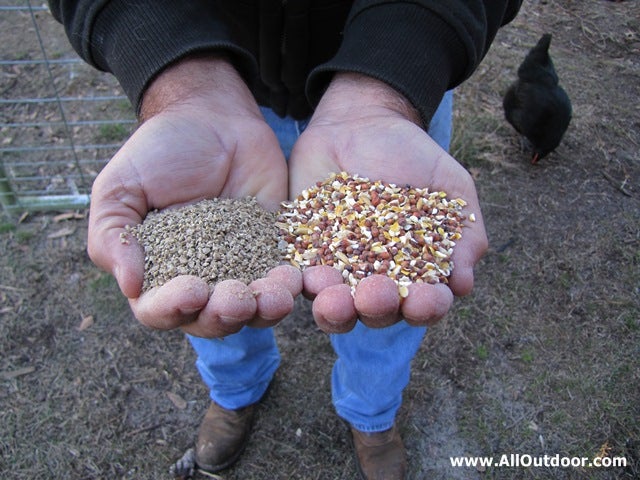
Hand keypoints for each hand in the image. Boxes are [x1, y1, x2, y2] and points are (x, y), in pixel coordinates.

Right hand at [87, 55, 300, 336]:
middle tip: (237, 298)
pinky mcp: (275, 251)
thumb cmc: (159, 153)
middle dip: (224, 315)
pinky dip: (291, 284)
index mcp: (158, 274)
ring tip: (276, 295)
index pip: (160, 310)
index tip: (191, 290)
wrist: (212, 119)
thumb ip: (113, 236)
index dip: (173, 309)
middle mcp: (201, 280)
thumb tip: (130, 285)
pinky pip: (286, 277)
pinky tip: (296, 278)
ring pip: (254, 308)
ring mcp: (241, 268)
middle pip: (211, 319)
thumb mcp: (120, 188)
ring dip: (265, 309)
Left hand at [288, 73, 486, 332]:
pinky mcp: (302, 253)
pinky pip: (298, 274)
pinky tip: (305, 277)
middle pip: (377, 311)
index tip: (428, 297)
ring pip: (334, 304)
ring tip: (335, 300)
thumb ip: (465, 231)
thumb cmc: (412, 157)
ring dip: (336, 309)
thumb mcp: (449, 187)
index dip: (427, 307)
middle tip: (378, 295)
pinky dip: (300, 280)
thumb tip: (464, 284)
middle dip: (379, 308)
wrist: (361, 125)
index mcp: (414, 272)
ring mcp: (336, 269)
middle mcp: (375, 280)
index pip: (424, 303)